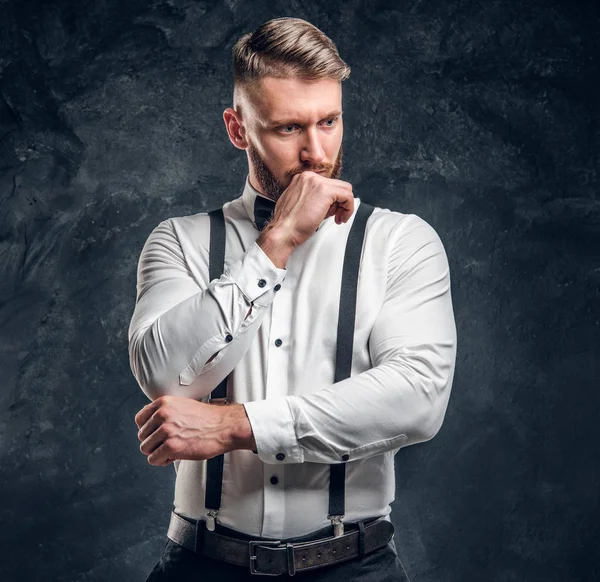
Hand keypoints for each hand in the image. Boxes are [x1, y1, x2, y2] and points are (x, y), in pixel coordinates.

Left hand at [135, 395, 254, 465]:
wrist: (224, 426)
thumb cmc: (207, 418)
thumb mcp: (183, 405)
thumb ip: (165, 411)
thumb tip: (148, 421)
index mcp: (164, 403)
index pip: (140, 419)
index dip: (147, 429)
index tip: (155, 434)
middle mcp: (163, 414)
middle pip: (142, 436)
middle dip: (154, 442)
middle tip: (168, 443)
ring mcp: (166, 430)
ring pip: (146, 448)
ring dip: (158, 452)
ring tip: (172, 450)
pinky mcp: (171, 446)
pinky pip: (154, 459)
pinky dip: (163, 461)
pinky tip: (174, 456)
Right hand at [267, 171, 354, 247]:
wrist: (283, 231)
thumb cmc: (289, 224)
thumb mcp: (299, 204)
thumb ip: (312, 197)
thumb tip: (328, 201)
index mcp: (302, 178)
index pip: (328, 184)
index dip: (333, 201)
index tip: (330, 212)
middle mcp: (310, 177)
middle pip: (338, 185)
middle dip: (340, 203)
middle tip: (336, 217)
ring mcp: (317, 182)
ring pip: (345, 189)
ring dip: (345, 206)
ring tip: (337, 218)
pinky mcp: (325, 191)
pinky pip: (347, 196)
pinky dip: (348, 208)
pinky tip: (341, 218)